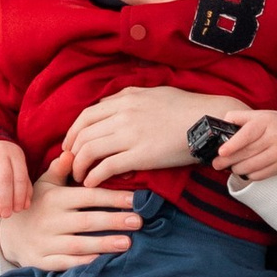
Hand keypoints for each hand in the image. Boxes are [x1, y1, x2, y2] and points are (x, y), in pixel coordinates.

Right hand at [0, 137, 34, 220]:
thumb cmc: (2, 160)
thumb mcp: (16, 167)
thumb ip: (23, 185)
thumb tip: (25, 205)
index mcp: (14, 154)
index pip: (19, 177)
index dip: (19, 196)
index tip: (18, 209)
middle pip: (3, 180)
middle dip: (5, 201)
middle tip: (5, 215)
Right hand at [0, 168, 143, 272]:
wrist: (9, 233)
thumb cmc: (36, 204)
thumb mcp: (44, 184)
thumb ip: (60, 169)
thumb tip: (72, 152)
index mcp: (54, 199)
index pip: (87, 197)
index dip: (112, 198)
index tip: (135, 199)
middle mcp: (50, 221)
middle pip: (87, 221)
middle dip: (114, 221)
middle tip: (139, 221)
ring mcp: (45, 243)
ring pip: (78, 244)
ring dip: (104, 244)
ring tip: (128, 243)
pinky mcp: (42, 261)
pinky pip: (65, 264)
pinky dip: (83, 263)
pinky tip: (103, 261)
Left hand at [57, 86, 225, 186]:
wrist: (207, 120)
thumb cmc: (185, 108)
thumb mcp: (153, 93)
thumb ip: (129, 98)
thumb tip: (111, 105)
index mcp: (125, 98)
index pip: (86, 115)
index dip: (73, 132)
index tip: (69, 144)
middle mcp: (123, 114)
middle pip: (83, 133)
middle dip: (71, 151)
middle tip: (69, 163)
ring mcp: (131, 134)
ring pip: (89, 150)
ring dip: (78, 165)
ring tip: (78, 176)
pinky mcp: (140, 155)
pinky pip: (106, 166)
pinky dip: (94, 176)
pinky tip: (90, 183)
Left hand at [213, 109, 276, 183]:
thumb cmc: (276, 125)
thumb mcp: (260, 115)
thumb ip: (238, 117)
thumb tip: (220, 126)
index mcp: (266, 122)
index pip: (248, 134)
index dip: (233, 144)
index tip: (221, 151)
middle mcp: (274, 138)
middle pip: (247, 152)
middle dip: (228, 160)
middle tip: (216, 163)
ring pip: (252, 166)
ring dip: (237, 169)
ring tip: (230, 166)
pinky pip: (260, 175)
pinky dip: (249, 174)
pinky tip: (245, 170)